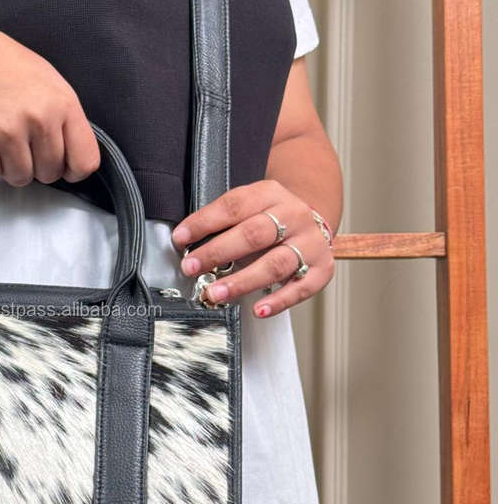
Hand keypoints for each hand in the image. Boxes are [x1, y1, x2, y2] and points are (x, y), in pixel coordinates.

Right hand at [0, 8, 99, 185]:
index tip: (62, 166)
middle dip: (36, 166)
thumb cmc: (0, 64)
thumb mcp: (47, 81)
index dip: (73, 170)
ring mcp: (7, 131)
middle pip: (49, 174)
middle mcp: (38, 119)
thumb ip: (63, 119)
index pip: (85, 161)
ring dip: (9, 166)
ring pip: (19, 179)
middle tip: (20, 142)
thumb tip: (71, 158)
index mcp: (62, 103)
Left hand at [171, 179, 334, 317]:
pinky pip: (300, 288)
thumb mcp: (248, 207)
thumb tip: (186, 244)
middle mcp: (293, 216)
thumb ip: (222, 222)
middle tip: (192, 267)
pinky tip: (259, 309)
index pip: (234, 206)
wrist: (311, 223)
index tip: (180, 239)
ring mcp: (310, 243)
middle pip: (254, 234)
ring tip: (216, 293)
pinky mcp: (322, 268)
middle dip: (218, 252)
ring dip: (242, 281)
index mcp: (270, 194)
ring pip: (275, 263)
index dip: (204, 223)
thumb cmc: (270, 219)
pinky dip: (279, 301)